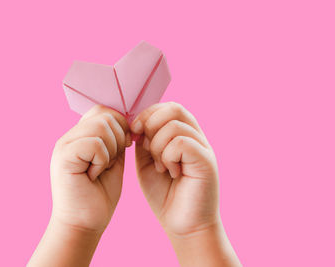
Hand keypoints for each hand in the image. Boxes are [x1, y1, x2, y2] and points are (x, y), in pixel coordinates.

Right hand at [50, 105, 130, 232]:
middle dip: (118, 138)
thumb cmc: (99, 195)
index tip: (125, 145)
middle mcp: (69, 137)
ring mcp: (64, 145)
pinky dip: (102, 160)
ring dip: (110, 150)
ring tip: (101, 168)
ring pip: (101, 126)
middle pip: (105, 115)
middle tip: (110, 162)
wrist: (85, 223)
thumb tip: (127, 121)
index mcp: (80, 136)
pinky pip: (94, 143)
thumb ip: (115, 140)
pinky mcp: (63, 157)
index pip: (103, 110)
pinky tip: (93, 175)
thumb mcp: (112, 160)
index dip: (120, 125)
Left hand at [131, 102, 218, 235]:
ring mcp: (203, 148)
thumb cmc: (165, 195)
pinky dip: (168, 156)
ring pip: (175, 125)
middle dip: (150, 125)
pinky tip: (171, 172)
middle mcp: (196, 137)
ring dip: (158, 145)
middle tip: (146, 148)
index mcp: (183, 135)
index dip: (147, 114)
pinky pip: (182, 143)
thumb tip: (139, 123)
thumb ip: (145, 141)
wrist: (182, 225)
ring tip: (161, 166)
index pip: (167, 107)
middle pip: (173, 109)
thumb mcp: (147, 162)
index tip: (134, 132)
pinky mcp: (206, 161)